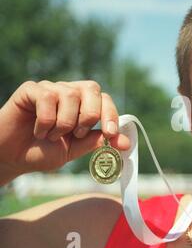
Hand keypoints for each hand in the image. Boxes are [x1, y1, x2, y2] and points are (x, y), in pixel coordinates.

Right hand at [0, 80, 129, 184]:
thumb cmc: (43, 152)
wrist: (11, 158)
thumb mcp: (75, 150)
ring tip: (52, 136)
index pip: (105, 100)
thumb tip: (124, 142)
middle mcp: (69, 93)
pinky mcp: (31, 90)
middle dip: (90, 115)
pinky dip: (46, 120)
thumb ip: (96, 142)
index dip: (111, 115)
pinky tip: (39, 131)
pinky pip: (47, 97)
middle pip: (92, 89)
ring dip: (64, 123)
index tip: (110, 134)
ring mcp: (50, 89)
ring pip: (70, 95)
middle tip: (77, 135)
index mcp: (84, 106)